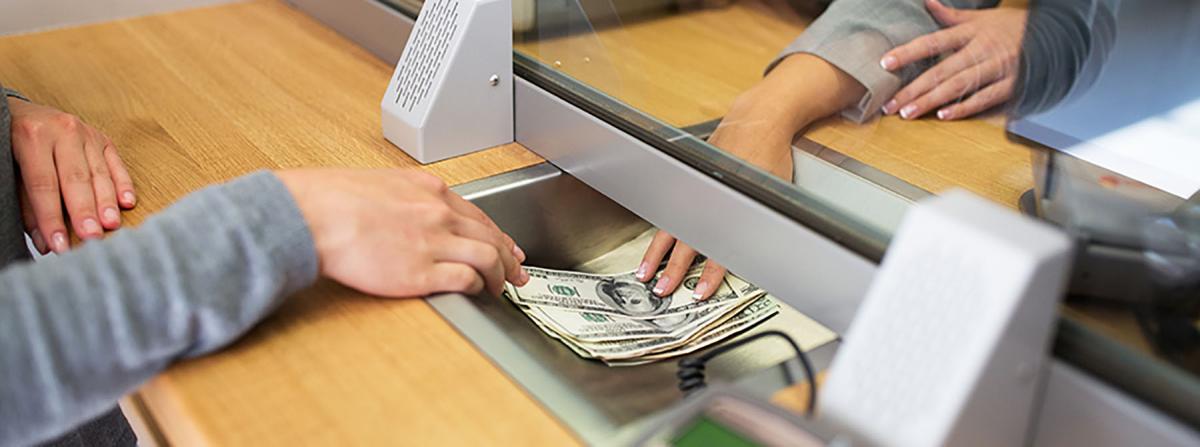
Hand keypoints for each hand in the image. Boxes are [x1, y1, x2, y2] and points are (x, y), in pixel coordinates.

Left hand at [7, 98, 135, 253]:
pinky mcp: (103, 139)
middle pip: (75, 179)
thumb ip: (28, 207)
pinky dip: (123, 184)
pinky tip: (127, 203)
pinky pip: (116, 164)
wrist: (20, 112)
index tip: (59, 245)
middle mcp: (62, 131)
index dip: (51, 217)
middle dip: (84, 211)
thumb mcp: (13, 172)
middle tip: (91, 237)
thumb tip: (44, 244)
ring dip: (107, 202)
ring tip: (111, 225)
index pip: (44, 185)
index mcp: (32, 137)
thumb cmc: (14, 145)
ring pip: (99, 173)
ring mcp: (87, 133)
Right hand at [277, 169, 527, 297]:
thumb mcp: (381, 183)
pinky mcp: (421, 272)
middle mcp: (438, 213)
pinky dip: (477, 287)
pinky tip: (476, 292)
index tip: (507, 247)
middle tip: (518, 272)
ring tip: (501, 289)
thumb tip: (415, 210)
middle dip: (510, 258)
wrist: (311, 215)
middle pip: (491, 237)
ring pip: (488, 258)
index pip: (478, 215)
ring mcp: (432, 242)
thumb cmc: (332, 199)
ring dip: (500, 276)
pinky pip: (465, 280)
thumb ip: (408, 196)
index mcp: (429, 190)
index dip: (498, 235)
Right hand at [636, 54, 864, 299]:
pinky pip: (671, 212)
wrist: (759, 119)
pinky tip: (653, 245)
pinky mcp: (690, 182)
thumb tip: (767, 253)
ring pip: (671, 229)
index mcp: (729, 205)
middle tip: (662, 290)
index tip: (700, 292)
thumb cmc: (770, 152)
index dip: (709, 274)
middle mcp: (707, 199)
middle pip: (686, 242)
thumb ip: (765, 220)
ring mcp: (694, 189)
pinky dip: (661, 231)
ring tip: (645, 273)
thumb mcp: (776, 191)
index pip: (718, 248)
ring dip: (657, 253)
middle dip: (672, 269)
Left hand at [879, 0, 1027, 120]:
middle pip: (942, 70)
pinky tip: (944, 115)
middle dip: (914, 89)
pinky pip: (984, 98)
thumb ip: (950, 15)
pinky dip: (964, 107)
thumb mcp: (980, 17)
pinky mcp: (1011, 84)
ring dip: (932, 101)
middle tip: (892, 103)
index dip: (909, 52)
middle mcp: (981, 50)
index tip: (886, 63)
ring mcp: (996, 68)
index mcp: (971, 33)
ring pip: (959, 86)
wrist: (1053, 35)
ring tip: (908, 113)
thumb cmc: (1011, 27)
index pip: (933, 42)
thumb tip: (926, 2)